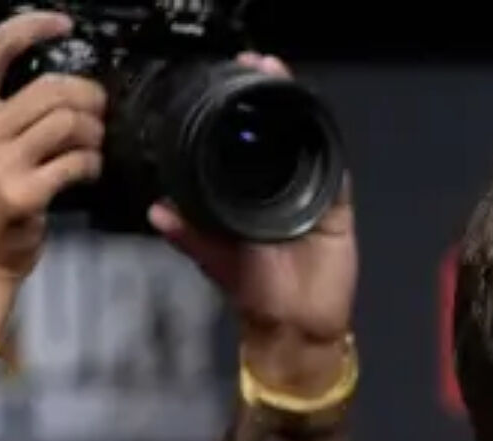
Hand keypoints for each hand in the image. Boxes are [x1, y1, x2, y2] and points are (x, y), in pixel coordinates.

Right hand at [0, 12, 104, 292]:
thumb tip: (57, 101)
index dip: (31, 27)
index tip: (63, 23)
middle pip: (49, 87)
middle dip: (88, 95)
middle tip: (101, 111)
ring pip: (69, 123)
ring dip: (95, 133)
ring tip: (95, 147)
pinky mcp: (20, 193)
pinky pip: (76, 163)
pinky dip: (93, 165)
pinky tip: (90, 172)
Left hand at [148, 54, 356, 398]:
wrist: (294, 326)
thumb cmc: (255, 293)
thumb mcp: (213, 257)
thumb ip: (189, 232)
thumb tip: (157, 209)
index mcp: (246, 195)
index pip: (241, 144)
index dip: (233, 111)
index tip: (223, 80)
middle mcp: (280, 188)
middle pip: (276, 133)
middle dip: (266, 97)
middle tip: (254, 63)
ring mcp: (310, 195)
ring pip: (305, 142)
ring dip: (295, 109)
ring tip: (278, 77)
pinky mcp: (335, 208)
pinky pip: (333, 171)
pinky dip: (325, 145)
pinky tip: (312, 117)